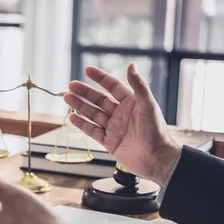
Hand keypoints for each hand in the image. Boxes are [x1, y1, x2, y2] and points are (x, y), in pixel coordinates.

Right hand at [64, 64, 181, 184]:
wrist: (157, 159)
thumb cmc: (156, 131)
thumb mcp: (148, 105)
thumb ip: (139, 85)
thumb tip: (131, 64)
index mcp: (131, 102)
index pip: (112, 86)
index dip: (100, 78)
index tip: (87, 70)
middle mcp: (121, 113)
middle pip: (99, 99)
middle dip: (84, 92)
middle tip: (70, 86)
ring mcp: (114, 128)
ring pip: (93, 114)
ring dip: (80, 106)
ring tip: (67, 98)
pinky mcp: (109, 142)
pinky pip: (92, 131)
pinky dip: (82, 124)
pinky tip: (72, 117)